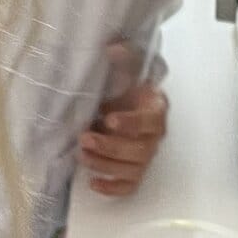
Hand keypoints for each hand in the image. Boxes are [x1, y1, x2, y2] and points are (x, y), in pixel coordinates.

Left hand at [79, 46, 167, 195]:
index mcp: (156, 109)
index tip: (109, 119)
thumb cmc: (124, 85)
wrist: (122, 102)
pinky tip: (93, 182)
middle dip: (110, 146)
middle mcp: (154, 137)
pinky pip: (128, 187)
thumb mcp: (126, 67)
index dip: (131, 123)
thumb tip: (112, 48)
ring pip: (131, 170)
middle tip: (85, 138)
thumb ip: (125, 56)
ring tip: (81, 155)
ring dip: (105, 164)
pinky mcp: (134, 172)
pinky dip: (112, 188)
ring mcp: (145, 157)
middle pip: (140, 150)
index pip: (150, 121)